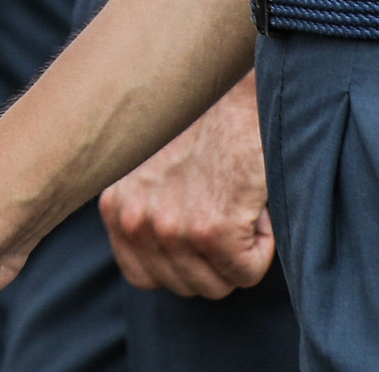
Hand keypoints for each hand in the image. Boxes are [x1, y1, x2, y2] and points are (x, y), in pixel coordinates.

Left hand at [100, 77, 272, 297]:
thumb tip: (162, 254)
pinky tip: (252, 204)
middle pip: (185, 285)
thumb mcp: (151, 170)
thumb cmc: (204, 128)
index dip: (183, 259)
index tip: (201, 224)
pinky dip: (262, 247)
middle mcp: (134, 218)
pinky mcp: (210, 229)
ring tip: (234, 201)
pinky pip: (246, 272)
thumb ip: (146, 212)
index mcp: (116, 206)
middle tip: (224, 205)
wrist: (237, 94)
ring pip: (217, 284)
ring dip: (238, 251)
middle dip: (215, 257)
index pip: (144, 276)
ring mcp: (169, 226)